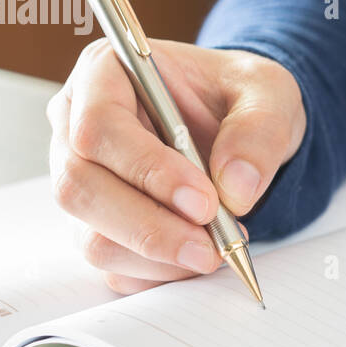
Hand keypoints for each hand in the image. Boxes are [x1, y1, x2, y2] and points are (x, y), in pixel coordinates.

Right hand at [47, 39, 304, 293]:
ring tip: (215, 252)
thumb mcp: (269, 94)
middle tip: (210, 248)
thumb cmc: (240, 96)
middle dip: (150, 227)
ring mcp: (82, 179)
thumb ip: (258, 131)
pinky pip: (112, 264)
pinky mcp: (96, 224)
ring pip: (92, 236)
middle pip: (81, 188)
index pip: (100, 127)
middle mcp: (76, 126)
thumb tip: (236, 188)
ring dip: (156, 257)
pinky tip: (197, 259)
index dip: (148, 170)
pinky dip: (157, 273)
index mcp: (105, 73)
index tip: (205, 202)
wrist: (239, 126)